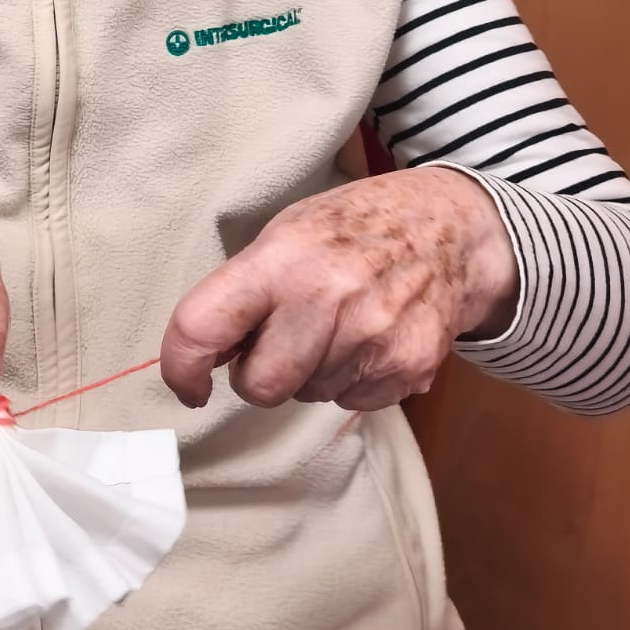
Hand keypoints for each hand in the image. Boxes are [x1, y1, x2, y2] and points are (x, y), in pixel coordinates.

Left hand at [160, 168, 519, 412]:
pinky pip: (351, 402)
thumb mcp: (286, 234)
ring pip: (307, 396)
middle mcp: (327, 299)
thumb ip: (242, 290)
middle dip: (258, 374)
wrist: (448, 227)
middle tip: (276, 343)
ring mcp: (373, 337)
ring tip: (333, 325)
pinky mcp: (409, 367)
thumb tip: (204, 355)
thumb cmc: (352, 227)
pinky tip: (365, 338)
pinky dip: (350, 380)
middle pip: (261, 386)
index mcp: (281, 259)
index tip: (187, 382)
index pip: (203, 326)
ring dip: (308, 374)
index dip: (181, 366)